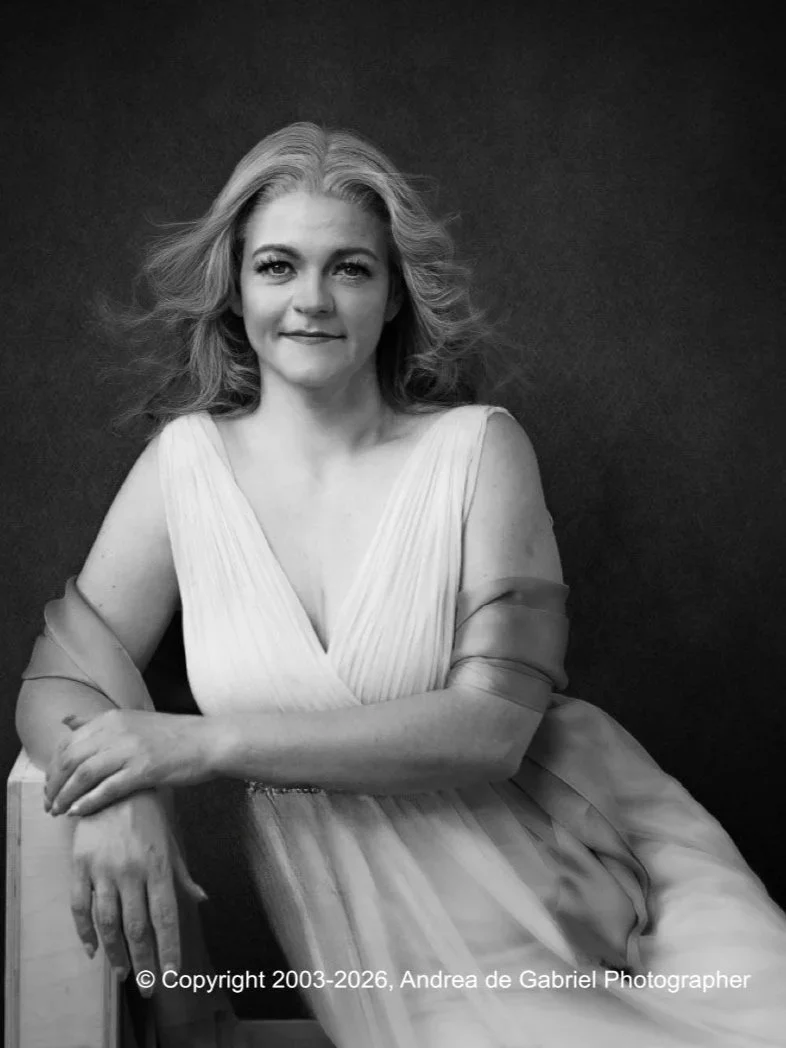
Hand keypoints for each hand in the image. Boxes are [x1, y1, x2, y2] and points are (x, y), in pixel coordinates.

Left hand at [45, 709, 211, 816]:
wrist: (208, 741)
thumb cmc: (172, 735)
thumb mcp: (132, 720)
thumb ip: (98, 723)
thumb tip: (66, 721)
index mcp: (112, 717)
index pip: (68, 743)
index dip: (53, 768)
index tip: (49, 786)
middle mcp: (117, 730)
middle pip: (70, 759)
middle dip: (53, 785)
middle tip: (48, 804)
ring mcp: (130, 750)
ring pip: (83, 775)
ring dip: (65, 796)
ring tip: (58, 812)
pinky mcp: (144, 769)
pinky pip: (107, 789)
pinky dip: (88, 802)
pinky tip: (78, 812)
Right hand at [70, 790, 206, 992]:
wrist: (115, 784)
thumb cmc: (149, 816)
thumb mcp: (170, 843)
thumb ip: (182, 875)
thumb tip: (202, 899)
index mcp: (158, 866)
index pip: (165, 917)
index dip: (168, 949)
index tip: (171, 975)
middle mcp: (131, 871)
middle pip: (137, 928)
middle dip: (144, 961)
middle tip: (148, 987)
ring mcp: (104, 869)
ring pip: (109, 922)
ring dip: (116, 953)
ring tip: (124, 973)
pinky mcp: (81, 865)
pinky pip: (80, 906)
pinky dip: (85, 932)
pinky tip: (93, 950)